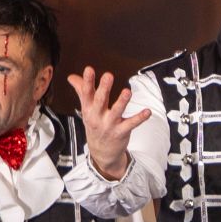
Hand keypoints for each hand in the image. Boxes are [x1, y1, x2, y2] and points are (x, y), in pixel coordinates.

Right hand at [69, 67, 148, 181]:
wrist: (101, 151)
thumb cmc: (95, 125)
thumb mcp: (86, 109)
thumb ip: (82, 91)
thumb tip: (72, 77)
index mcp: (88, 109)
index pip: (86, 93)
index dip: (88, 81)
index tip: (89, 69)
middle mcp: (97, 116)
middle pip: (100, 100)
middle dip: (104, 88)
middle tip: (108, 75)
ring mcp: (109, 124)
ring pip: (116, 112)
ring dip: (122, 102)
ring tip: (127, 92)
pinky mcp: (121, 132)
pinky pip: (131, 124)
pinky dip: (140, 118)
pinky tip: (147, 112)